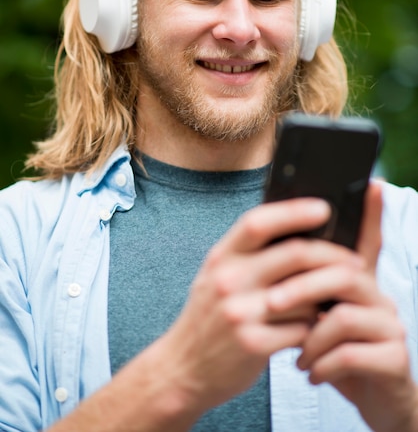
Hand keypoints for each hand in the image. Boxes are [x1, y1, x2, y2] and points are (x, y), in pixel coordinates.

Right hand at [156, 197, 365, 419]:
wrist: (184, 368)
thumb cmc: (208, 317)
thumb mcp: (216, 275)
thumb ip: (247, 253)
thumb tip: (296, 229)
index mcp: (221, 257)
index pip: (258, 222)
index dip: (293, 211)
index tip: (323, 208)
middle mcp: (228, 280)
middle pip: (293, 254)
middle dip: (331, 255)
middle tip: (355, 261)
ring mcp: (240, 313)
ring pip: (304, 295)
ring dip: (324, 298)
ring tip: (333, 300)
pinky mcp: (253, 345)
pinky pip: (301, 329)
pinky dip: (314, 328)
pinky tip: (314, 330)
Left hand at [282, 182, 417, 431]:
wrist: (368, 402)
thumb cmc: (335, 351)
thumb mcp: (319, 315)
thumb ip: (307, 283)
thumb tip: (275, 251)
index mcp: (359, 281)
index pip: (366, 239)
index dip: (370, 213)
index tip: (371, 183)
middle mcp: (379, 296)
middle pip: (343, 273)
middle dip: (301, 287)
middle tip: (272, 304)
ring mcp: (390, 326)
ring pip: (343, 315)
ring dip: (310, 336)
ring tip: (296, 353)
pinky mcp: (394, 359)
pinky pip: (351, 353)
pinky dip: (322, 364)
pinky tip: (311, 373)